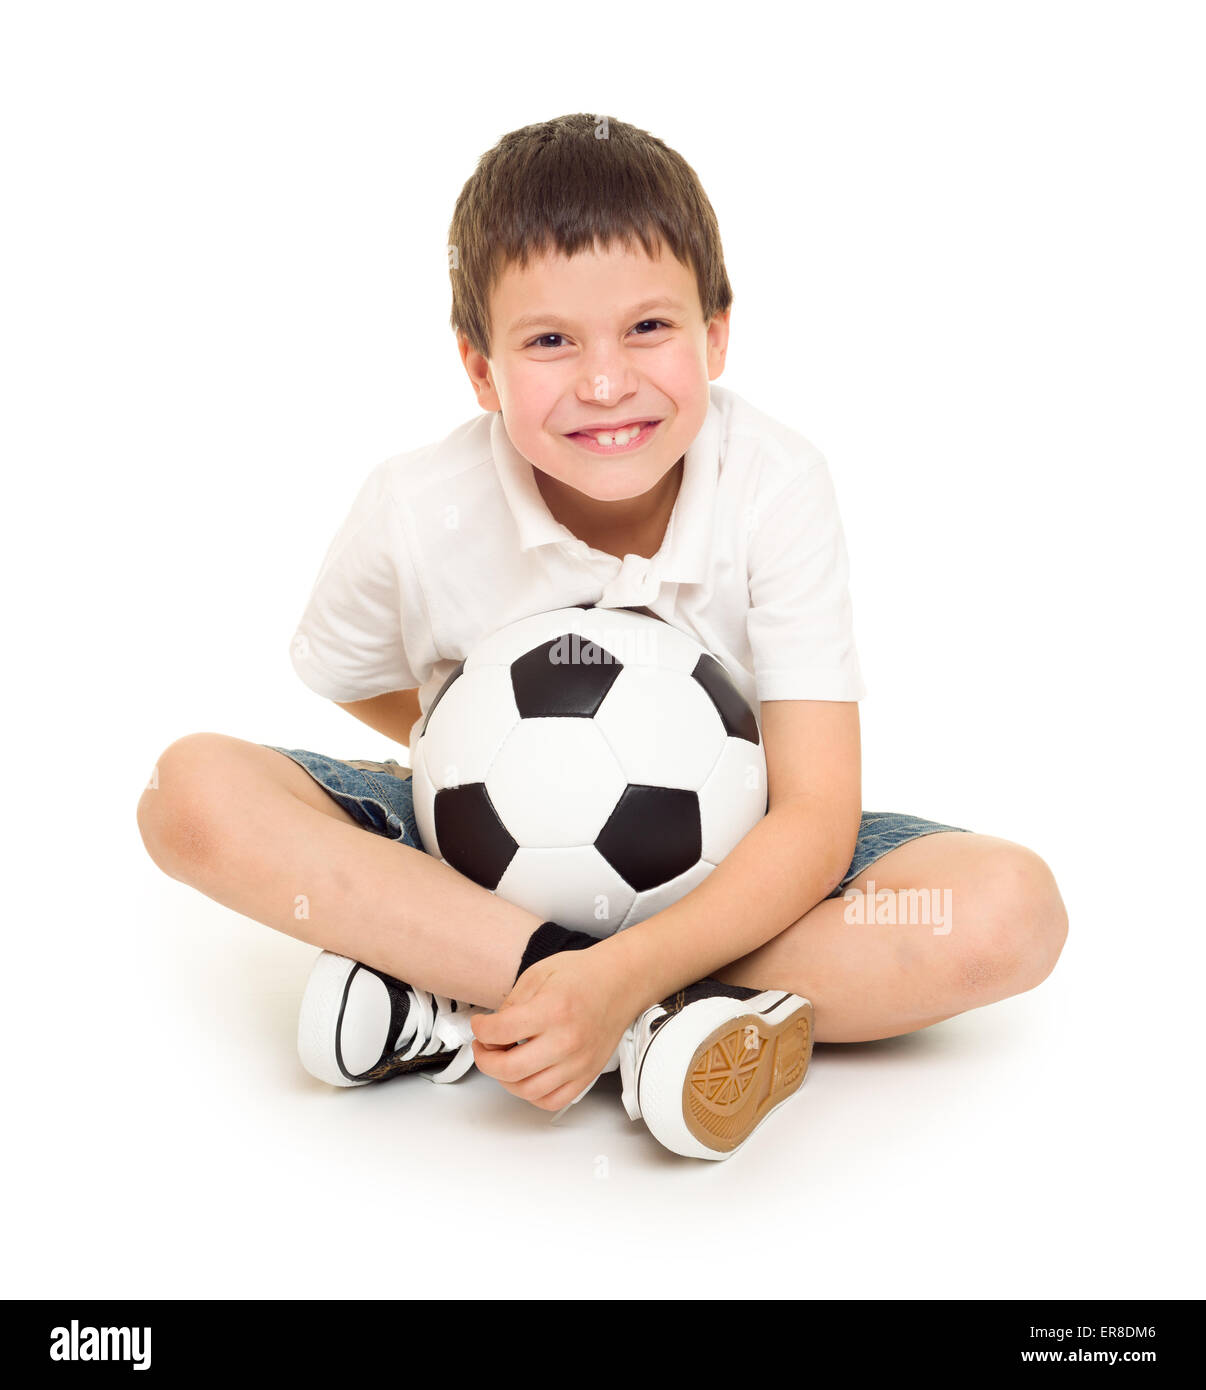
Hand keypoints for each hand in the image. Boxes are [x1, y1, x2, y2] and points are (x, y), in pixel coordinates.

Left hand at [470, 941, 645, 1111]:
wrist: (620, 983)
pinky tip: (526, 1076)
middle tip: (483, 1047)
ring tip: (503, 1062)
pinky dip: (531, 1094)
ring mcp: (578, 1062)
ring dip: (505, 1079)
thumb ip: (512, 1003)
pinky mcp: (586, 1075)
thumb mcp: (538, 974)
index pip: (501, 1031)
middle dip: (485, 1060)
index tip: (479, 1025)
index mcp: (553, 1010)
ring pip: (527, 1090)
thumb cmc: (583, 975)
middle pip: (509, 1068)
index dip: (480, 1029)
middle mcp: (567, 1040)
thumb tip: (492, 1030)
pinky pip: (552, 1101)